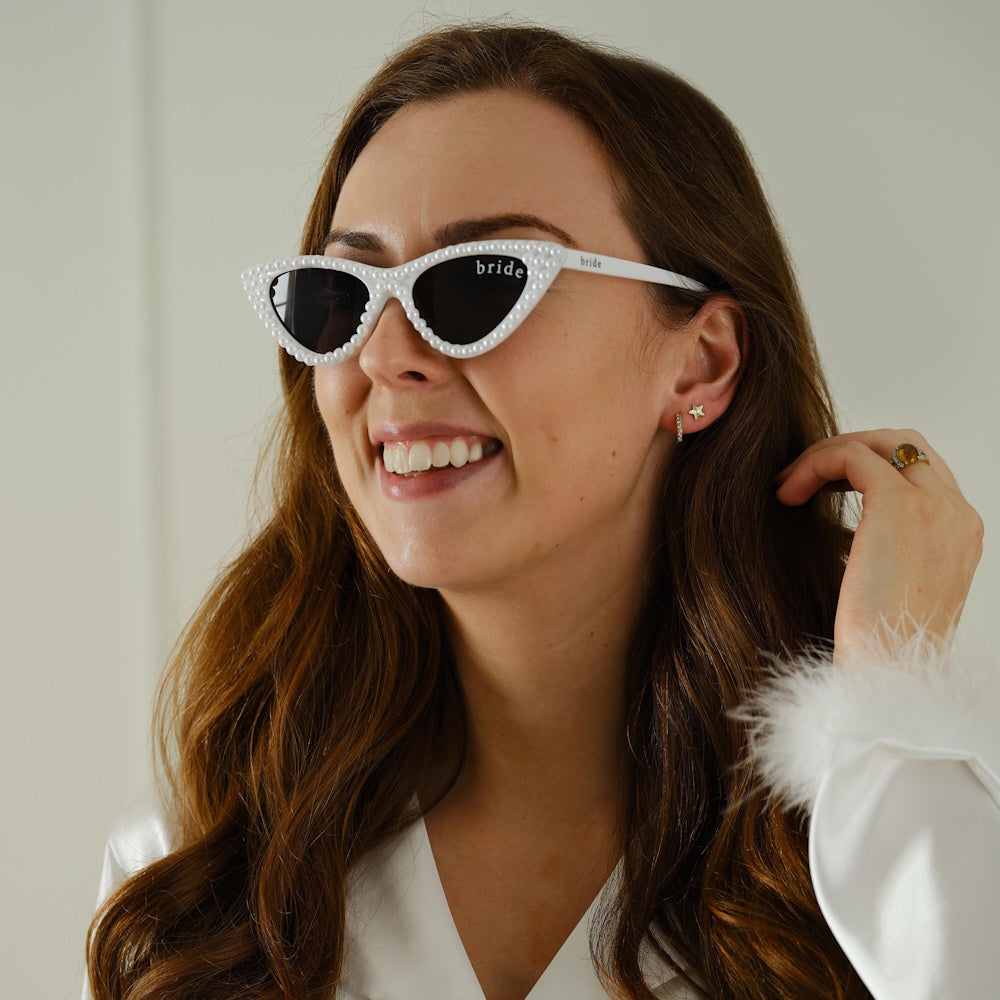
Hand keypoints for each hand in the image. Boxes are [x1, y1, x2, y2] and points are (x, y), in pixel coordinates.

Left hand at [774, 430, 982, 662]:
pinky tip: (787, 495)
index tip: (824, 488)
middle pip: (904, 444)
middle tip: (802, 475)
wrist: (890, 675)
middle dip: (849, 449)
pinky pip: (851, 457)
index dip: (868, 466)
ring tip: (789, 483)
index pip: (921, 469)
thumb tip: (857, 533)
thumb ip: (895, 551)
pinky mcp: (899, 506)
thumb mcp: (900, 590)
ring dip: (827, 454)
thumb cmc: (883, 647)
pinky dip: (815, 465)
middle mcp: (957, 512)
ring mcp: (935, 506)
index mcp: (961, 532)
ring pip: (878, 442)